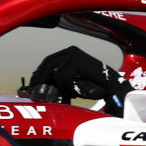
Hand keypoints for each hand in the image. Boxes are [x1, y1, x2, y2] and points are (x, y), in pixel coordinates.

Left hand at [19, 46, 134, 115]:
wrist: (111, 87)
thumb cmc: (93, 86)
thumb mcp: (71, 81)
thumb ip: (58, 79)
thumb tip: (39, 84)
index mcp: (69, 52)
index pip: (48, 61)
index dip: (39, 73)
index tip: (33, 85)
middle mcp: (70, 50)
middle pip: (47, 64)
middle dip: (40, 79)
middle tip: (37, 93)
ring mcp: (74, 55)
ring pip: (55, 73)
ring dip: (60, 87)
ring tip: (68, 94)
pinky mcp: (77, 62)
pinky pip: (64, 77)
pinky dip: (68, 87)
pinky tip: (77, 90)